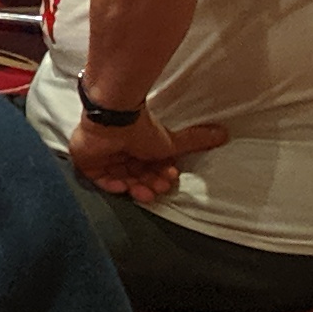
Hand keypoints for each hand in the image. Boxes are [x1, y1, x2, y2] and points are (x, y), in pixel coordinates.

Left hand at [67, 111, 229, 204]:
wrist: (114, 120)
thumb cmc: (142, 130)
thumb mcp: (172, 142)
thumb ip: (196, 140)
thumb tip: (225, 134)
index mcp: (139, 150)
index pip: (151, 170)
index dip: (162, 176)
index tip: (172, 175)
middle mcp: (122, 155)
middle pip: (137, 178)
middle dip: (151, 185)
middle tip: (161, 185)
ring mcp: (104, 160)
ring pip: (122, 181)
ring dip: (137, 188)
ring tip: (147, 191)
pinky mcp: (88, 164)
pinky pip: (100, 181)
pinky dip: (113, 187)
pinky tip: (124, 187)